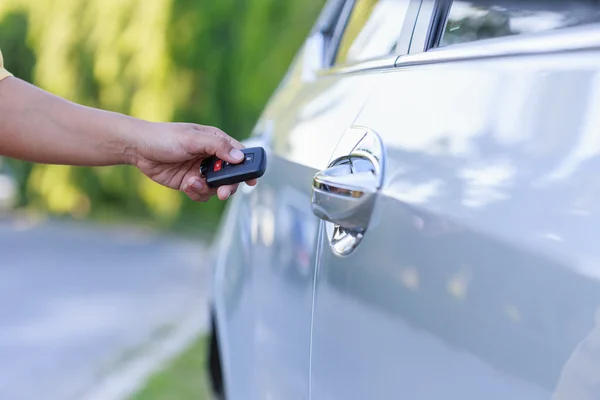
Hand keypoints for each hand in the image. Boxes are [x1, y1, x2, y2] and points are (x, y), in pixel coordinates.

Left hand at [133, 122, 256, 201]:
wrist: (138, 148)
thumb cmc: (164, 137)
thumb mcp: (192, 139)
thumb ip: (217, 147)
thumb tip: (239, 157)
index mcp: (216, 141)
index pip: (239, 155)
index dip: (248, 167)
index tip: (252, 180)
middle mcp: (211, 157)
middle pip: (230, 176)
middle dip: (227, 185)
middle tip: (222, 193)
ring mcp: (201, 171)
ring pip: (216, 188)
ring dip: (207, 189)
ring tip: (192, 183)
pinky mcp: (190, 182)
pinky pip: (202, 194)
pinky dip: (196, 193)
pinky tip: (186, 185)